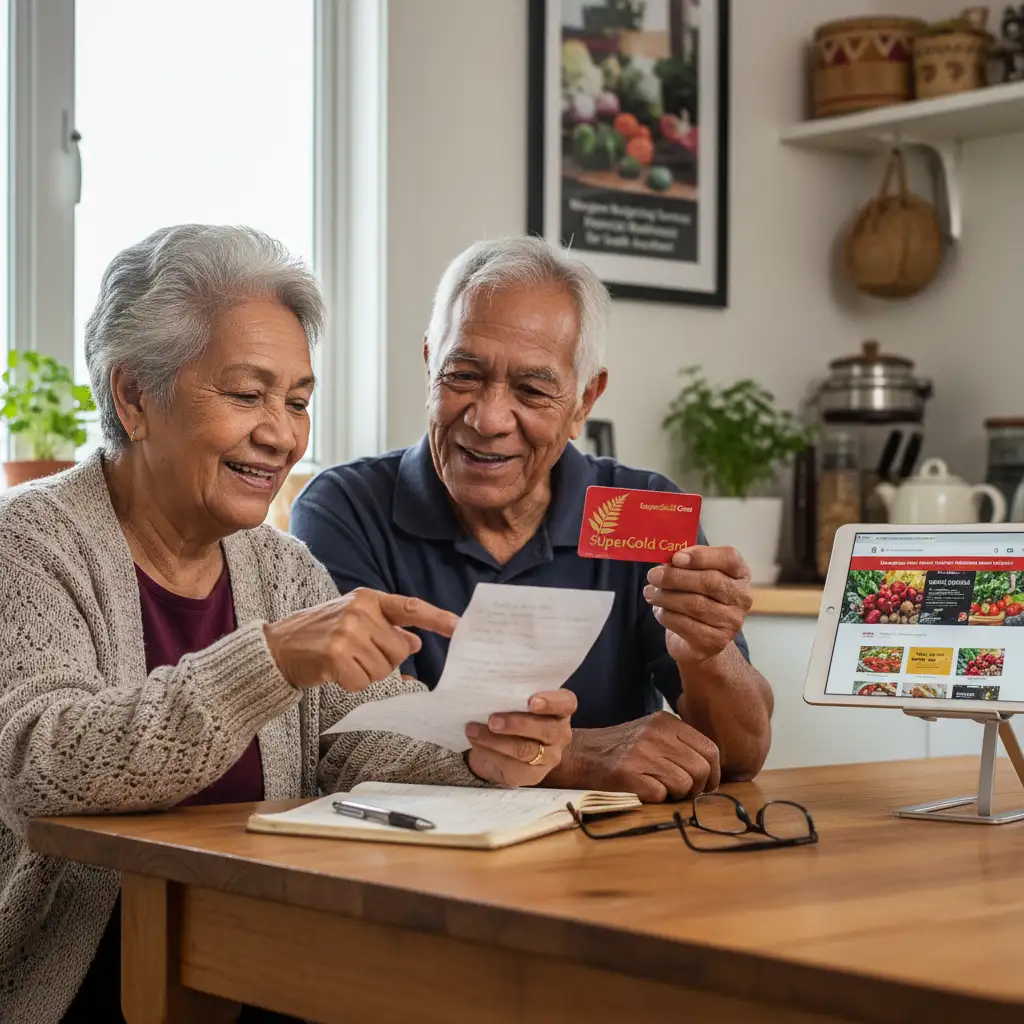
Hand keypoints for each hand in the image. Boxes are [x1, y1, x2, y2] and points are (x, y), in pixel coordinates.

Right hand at [263, 589, 457, 690]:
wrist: (277, 646)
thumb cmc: (320, 633)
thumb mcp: (355, 620)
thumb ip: (386, 628)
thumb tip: (415, 642)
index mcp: (368, 598)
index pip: (410, 608)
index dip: (437, 619)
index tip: (459, 627)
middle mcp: (359, 611)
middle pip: (399, 650)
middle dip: (385, 660)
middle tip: (358, 655)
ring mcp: (347, 633)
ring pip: (384, 669)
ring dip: (367, 673)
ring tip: (344, 661)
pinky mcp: (336, 656)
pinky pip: (364, 682)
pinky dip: (352, 683)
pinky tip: (335, 671)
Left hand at [465, 690, 576, 787]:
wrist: (500, 749)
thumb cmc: (511, 714)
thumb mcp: (515, 703)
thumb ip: (513, 698)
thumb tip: (490, 693)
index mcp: (561, 709)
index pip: (566, 703)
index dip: (551, 702)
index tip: (531, 701)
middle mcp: (561, 733)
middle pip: (547, 730)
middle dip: (517, 724)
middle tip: (492, 720)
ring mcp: (550, 756)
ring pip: (526, 749)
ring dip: (496, 740)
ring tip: (473, 731)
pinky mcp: (534, 775)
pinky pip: (513, 766)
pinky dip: (491, 752)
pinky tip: (476, 743)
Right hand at [545, 712, 720, 802]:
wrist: (580, 754)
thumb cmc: (621, 749)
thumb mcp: (652, 734)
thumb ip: (680, 744)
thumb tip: (712, 770)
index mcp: (666, 723)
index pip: (710, 749)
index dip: (714, 773)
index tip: (707, 785)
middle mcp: (656, 734)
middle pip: (701, 769)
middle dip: (698, 788)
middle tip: (684, 793)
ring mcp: (642, 754)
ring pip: (685, 784)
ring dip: (677, 795)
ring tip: (660, 789)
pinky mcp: (629, 774)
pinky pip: (661, 795)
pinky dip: (656, 799)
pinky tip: (643, 791)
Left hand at [644, 546, 751, 665]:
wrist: (701, 640)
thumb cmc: (697, 598)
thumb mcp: (695, 575)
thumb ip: (685, 564)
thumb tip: (667, 561)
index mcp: (739, 574)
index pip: (729, 558)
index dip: (702, 556)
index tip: (676, 557)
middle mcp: (741, 598)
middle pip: (710, 582)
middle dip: (676, 577)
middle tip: (653, 575)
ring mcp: (731, 622)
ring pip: (695, 604)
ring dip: (666, 597)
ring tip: (649, 593)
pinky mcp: (715, 642)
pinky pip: (685, 624)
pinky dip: (666, 615)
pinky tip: (659, 610)